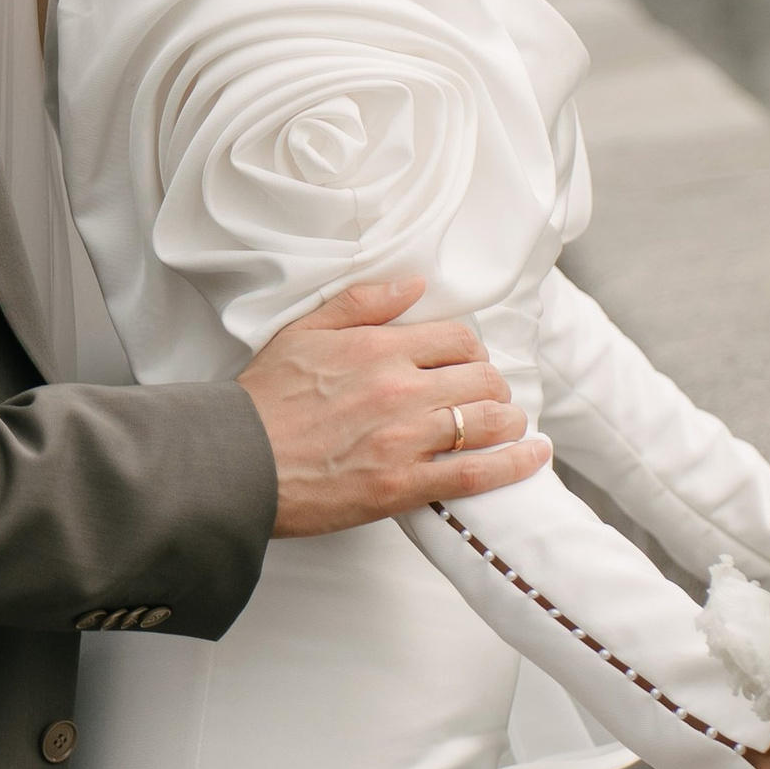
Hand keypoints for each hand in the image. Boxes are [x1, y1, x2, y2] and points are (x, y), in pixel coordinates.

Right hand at [239, 275, 550, 537]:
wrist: (234, 464)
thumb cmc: (262, 401)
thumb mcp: (303, 332)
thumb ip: (363, 302)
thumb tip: (414, 282)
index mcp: (378, 347)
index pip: (457, 338)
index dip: (471, 350)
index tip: (467, 363)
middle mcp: (400, 388)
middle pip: (482, 378)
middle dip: (493, 385)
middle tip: (487, 397)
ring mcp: (405, 439)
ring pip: (488, 421)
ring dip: (509, 420)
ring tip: (510, 424)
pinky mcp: (403, 486)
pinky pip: (476, 473)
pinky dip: (514, 464)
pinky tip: (535, 456)